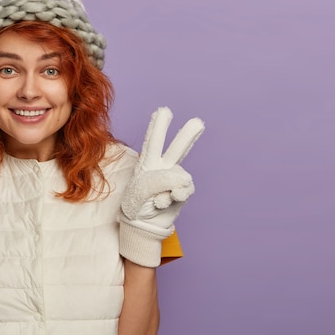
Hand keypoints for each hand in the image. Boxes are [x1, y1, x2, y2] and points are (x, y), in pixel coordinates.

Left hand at [119, 107, 203, 266]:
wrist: (143, 224)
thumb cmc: (136, 204)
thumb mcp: (141, 189)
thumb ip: (161, 179)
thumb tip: (182, 180)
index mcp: (147, 163)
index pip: (153, 142)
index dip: (159, 127)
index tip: (164, 110)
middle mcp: (163, 169)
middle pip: (176, 149)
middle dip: (187, 135)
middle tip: (198, 122)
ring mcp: (174, 180)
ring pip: (181, 175)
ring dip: (169, 188)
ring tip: (157, 199)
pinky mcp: (182, 192)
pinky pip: (184, 190)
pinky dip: (175, 197)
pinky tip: (166, 202)